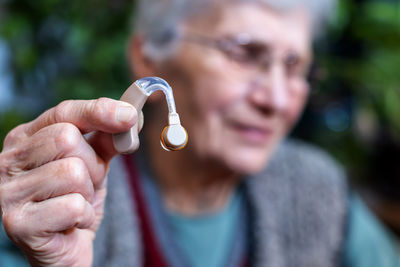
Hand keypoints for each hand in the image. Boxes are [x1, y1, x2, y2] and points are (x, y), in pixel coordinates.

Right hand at [0, 98, 136, 265]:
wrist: (65, 247)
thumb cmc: (76, 199)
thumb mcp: (94, 163)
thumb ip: (107, 138)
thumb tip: (131, 115)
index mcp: (26, 138)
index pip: (63, 112)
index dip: (98, 111)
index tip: (130, 115)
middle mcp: (9, 160)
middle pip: (67, 139)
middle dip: (92, 164)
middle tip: (86, 184)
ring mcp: (9, 191)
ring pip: (72, 172)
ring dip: (87, 192)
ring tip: (75, 203)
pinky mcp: (17, 223)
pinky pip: (73, 206)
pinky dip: (83, 216)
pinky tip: (70, 223)